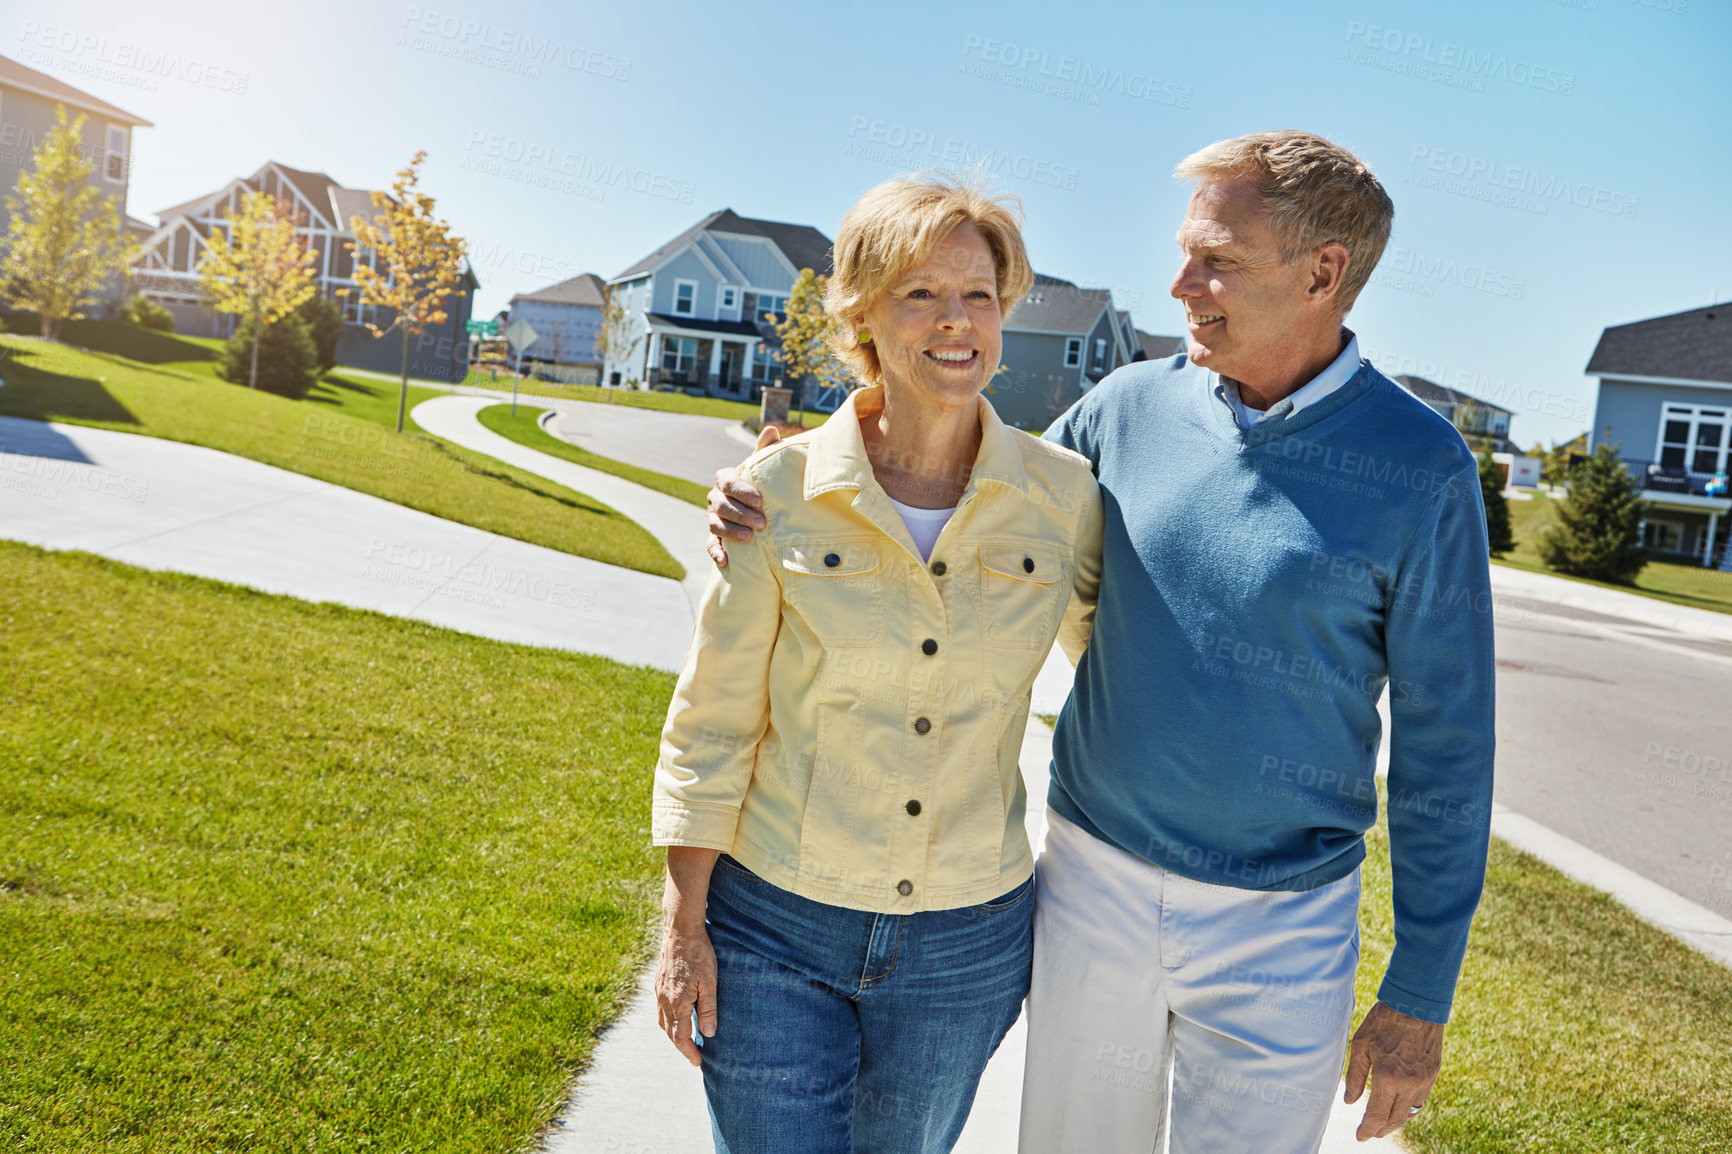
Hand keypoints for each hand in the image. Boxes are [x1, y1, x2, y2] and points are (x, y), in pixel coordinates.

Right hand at [654, 921, 718, 1065]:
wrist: (680, 929)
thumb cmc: (699, 954)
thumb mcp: (710, 982)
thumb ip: (708, 1009)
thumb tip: (709, 1034)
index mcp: (677, 1002)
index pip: (680, 1037)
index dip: (689, 1052)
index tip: (698, 1062)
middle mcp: (664, 999)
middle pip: (669, 1032)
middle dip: (681, 1047)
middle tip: (694, 1056)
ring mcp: (659, 991)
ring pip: (662, 1021)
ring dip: (673, 1034)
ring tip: (686, 1041)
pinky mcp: (658, 983)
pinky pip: (660, 1009)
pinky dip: (668, 1020)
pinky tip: (677, 1017)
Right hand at [704, 426, 776, 566]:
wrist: (758, 507)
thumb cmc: (761, 483)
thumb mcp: (763, 468)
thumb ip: (765, 450)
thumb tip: (771, 429)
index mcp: (725, 479)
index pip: (727, 482)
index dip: (742, 491)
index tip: (760, 500)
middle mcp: (715, 497)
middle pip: (721, 505)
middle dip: (741, 514)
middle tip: (762, 523)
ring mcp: (713, 517)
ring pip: (715, 524)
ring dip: (731, 532)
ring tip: (750, 539)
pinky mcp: (714, 536)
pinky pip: (710, 544)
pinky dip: (716, 552)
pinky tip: (726, 561)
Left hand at [1344, 1001, 1445, 1140]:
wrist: (1417, 1004)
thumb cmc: (1384, 1020)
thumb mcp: (1360, 1043)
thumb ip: (1355, 1075)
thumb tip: (1349, 1101)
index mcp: (1388, 1076)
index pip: (1377, 1116)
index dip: (1367, 1130)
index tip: (1360, 1136)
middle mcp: (1409, 1083)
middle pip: (1395, 1120)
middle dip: (1380, 1130)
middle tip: (1368, 1133)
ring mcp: (1424, 1080)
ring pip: (1409, 1112)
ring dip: (1395, 1122)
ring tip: (1382, 1124)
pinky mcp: (1433, 1074)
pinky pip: (1420, 1099)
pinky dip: (1408, 1108)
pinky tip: (1398, 1107)